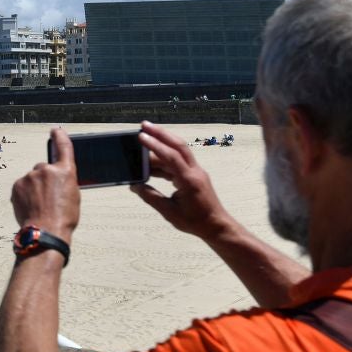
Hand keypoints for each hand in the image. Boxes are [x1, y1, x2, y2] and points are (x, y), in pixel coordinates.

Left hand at [12, 128, 79, 236]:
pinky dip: (24, 194)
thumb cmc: (63, 218)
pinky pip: (21, 186)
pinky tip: (30, 206)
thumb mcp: (73, 195)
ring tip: (39, 205)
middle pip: (43, 169)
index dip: (59, 137)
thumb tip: (54, 178)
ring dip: (33, 188)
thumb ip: (63, 180)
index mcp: (66, 171)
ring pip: (31, 179)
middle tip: (48, 198)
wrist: (45, 231)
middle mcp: (47, 169)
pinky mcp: (17, 184)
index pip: (63, 147)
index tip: (55, 130)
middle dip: (44, 180)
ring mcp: (30, 176)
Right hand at [132, 121, 233, 240]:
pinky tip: (151, 161)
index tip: (141, 137)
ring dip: (162, 142)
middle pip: (178, 145)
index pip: (171, 157)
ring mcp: (195, 171)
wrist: (216, 226)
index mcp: (189, 180)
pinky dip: (164, 157)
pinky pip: (178, 161)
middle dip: (161, 133)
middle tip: (144, 125)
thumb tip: (135, 186)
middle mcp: (194, 171)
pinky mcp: (193, 175)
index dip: (155, 146)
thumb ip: (151, 197)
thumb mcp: (169, 212)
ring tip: (144, 138)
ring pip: (179, 151)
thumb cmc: (195, 221)